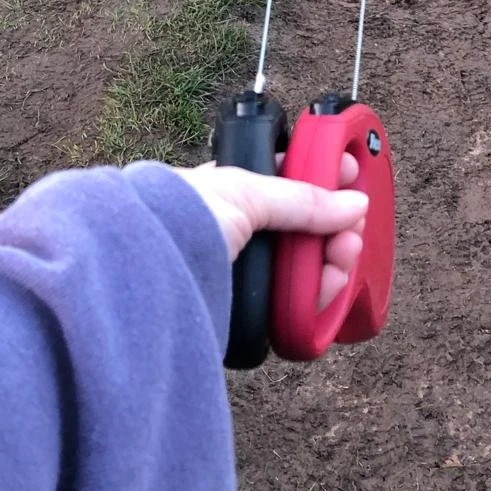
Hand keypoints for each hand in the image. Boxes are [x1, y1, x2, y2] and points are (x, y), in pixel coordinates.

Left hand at [179, 157, 365, 310]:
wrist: (137, 275)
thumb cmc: (174, 219)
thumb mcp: (244, 194)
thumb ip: (301, 199)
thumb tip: (353, 203)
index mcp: (232, 193)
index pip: (288, 182)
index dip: (323, 178)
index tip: (353, 175)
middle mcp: (238, 234)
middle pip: (303, 230)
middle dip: (335, 228)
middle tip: (352, 233)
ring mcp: (242, 275)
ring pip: (301, 271)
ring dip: (329, 265)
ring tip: (342, 262)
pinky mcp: (243, 316)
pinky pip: (290, 308)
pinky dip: (312, 300)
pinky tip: (323, 293)